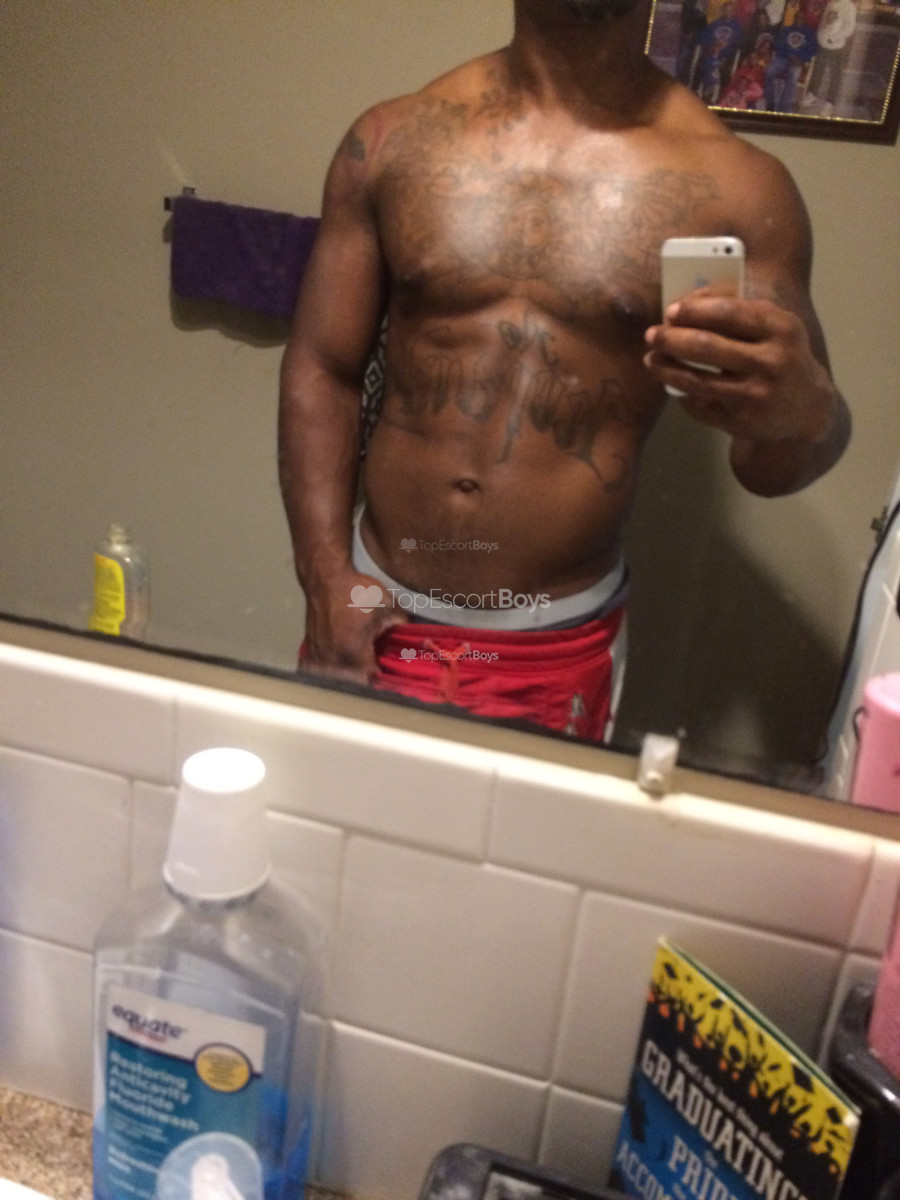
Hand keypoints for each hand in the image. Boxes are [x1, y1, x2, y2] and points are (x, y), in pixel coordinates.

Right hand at [300, 566, 407, 683]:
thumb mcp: (387, 606)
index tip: (390, 673)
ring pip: (336, 676)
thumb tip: (409, 635)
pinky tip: (341, 658)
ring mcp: (319, 654)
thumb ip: (401, 624)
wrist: (326, 577)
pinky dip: (332, 666)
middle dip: (366, 677)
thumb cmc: (356, 591)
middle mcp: (334, 659)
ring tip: (360, 664)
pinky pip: (322, 666)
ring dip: (349, 673)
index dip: (382, 679)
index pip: (371, 679)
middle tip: (377, 667)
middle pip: (353, 681)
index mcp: (354, 652)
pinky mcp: (310, 647)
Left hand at [644, 290, 837, 447]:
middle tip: (651, 335)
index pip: (728, 312)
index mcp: (780, 328)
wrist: (807, 408)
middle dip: (671, 339)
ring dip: (667, 369)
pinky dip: (683, 394)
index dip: (694, 310)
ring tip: (651, 360)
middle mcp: (772, 361)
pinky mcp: (744, 422)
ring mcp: (757, 395)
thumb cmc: (781, 355)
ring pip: (697, 381)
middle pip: (706, 346)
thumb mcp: (774, 327)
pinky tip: (673, 384)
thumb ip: (738, 310)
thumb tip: (686, 303)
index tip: (670, 311)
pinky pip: (701, 406)